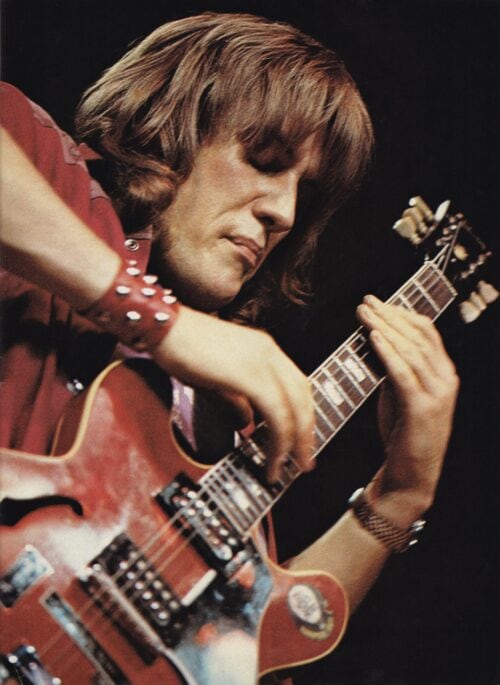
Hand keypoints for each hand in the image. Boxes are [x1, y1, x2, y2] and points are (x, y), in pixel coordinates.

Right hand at [154, 306, 314, 481]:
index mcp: (264, 348)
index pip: (297, 384)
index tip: (300, 440)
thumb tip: (246, 421)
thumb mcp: (214, 376)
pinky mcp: (250, 374)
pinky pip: (276, 412)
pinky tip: (273, 456)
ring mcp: (262, 360)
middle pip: (302, 396)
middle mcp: (269, 351)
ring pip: (294, 407)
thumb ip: (234, 399)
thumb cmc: (180, 346)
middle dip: (306, 433)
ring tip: (287, 466)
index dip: (302, 414)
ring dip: (294, 442)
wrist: (161, 325)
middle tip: (303, 461)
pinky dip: (279, 439)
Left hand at [357, 295, 458, 517]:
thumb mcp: (401, 392)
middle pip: (418, 336)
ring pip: (411, 350)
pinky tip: (373, 337)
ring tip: (364, 314)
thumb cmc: (403, 433)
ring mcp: (437, 394)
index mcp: (444, 373)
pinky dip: (388, 352)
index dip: (401, 313)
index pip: (427, 332)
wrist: (411, 474)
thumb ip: (396, 368)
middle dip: (390, 315)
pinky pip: (403, 373)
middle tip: (366, 302)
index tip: (377, 302)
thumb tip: (377, 338)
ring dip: (385, 328)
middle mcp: (446, 380)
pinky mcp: (422, 408)